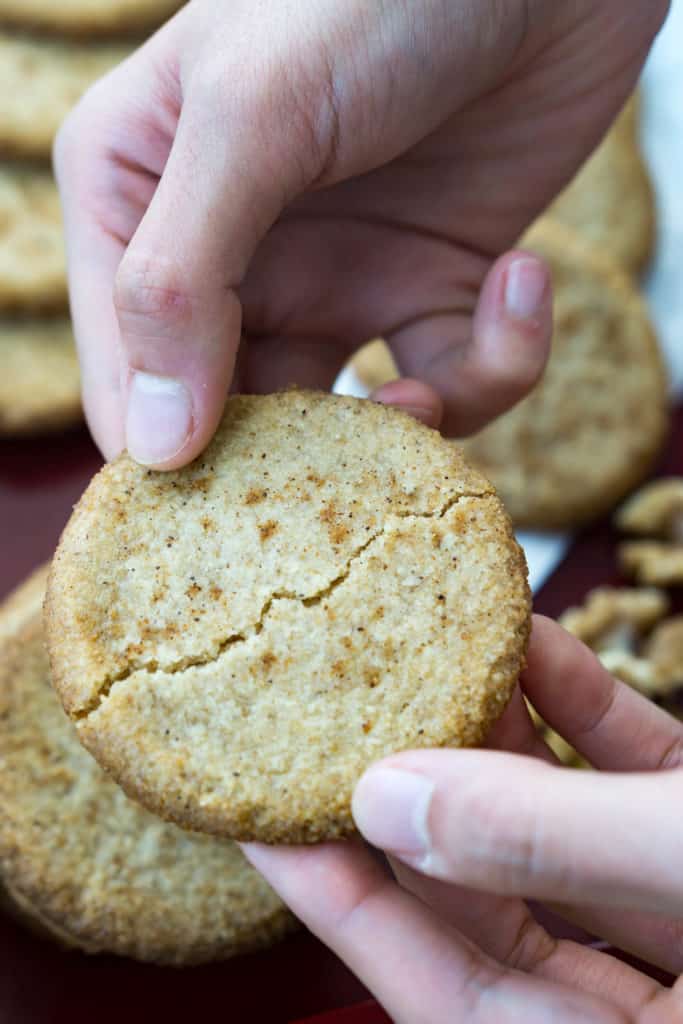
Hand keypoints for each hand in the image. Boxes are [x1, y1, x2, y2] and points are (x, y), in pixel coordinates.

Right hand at [55, 0, 666, 467]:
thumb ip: (182, 276)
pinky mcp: (428, 286)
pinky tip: (520, 279)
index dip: (168, 458)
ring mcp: (331, 277)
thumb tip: (153, 441)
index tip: (228, 516)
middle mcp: (228, 255)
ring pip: (344, 421)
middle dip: (293, 463)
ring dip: (401, 430)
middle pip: (231, 417)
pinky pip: (448, 377)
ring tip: (429, 390)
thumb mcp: (255, 116)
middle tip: (343, 482)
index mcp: (137, 204)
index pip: (125, 374)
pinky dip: (496, 361)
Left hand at [247, 616, 682, 1022]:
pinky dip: (583, 711)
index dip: (343, 907)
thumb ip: (548, 838)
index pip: (443, 990)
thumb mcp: (681, 855)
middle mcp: (639, 991)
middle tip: (335, 717)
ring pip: (555, 829)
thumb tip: (391, 795)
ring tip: (428, 655)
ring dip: (500, 737)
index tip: (260, 823)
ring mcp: (673, 906)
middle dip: (417, 797)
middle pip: (489, 901)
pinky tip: (533, 643)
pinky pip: (624, 776)